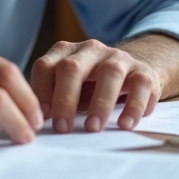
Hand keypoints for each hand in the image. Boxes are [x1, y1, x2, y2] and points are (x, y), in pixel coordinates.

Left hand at [30, 39, 163, 133]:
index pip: (45, 66)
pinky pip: (140, 85)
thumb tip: (35, 124)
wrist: (134, 73)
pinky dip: (133, 106)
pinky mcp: (143, 71)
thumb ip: (53, 98)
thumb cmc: (92, 86)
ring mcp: (118, 58)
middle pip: (72, 67)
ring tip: (93, 128)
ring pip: (109, 73)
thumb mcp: (70, 88)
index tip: (41, 118)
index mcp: (66, 53)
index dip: (40, 91)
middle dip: (65, 98)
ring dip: (100, 102)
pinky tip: (125, 124)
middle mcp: (90, 50)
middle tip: (62, 128)